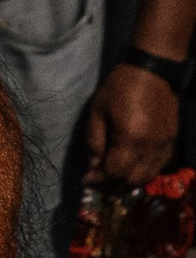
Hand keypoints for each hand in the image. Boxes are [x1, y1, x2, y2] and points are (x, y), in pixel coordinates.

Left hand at [86, 63, 180, 187]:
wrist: (152, 71)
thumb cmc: (119, 89)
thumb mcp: (97, 114)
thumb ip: (94, 143)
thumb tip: (92, 168)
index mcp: (131, 139)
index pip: (115, 173)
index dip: (98, 181)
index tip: (85, 180)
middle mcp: (151, 146)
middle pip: (132, 181)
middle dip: (111, 185)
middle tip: (97, 180)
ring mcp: (164, 144)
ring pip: (147, 177)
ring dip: (127, 181)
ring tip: (112, 175)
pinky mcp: (171, 140)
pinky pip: (158, 166)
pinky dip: (143, 172)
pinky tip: (130, 166)